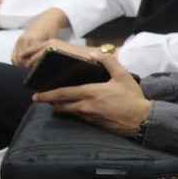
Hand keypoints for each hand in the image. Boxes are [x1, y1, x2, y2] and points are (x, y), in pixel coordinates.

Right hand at [11, 8, 70, 65]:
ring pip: (16, 58)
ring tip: (29, 70)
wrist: (48, 19)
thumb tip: (44, 65)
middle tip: (33, 72)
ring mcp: (20, 39)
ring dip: (21, 65)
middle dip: (26, 67)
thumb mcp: (52, 41)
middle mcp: (25, 39)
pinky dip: (17, 61)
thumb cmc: (52, 31)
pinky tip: (24, 65)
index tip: (38, 71)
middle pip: (21, 60)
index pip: (30, 58)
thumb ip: (46, 52)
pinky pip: (14, 54)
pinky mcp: (18, 41)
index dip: (33, 66)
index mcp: (35, 39)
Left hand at [32, 52, 149, 137]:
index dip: (48, 95)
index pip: (62, 94)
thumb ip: (108, 62)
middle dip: (50, 102)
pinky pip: (78, 117)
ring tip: (58, 103)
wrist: (141, 120)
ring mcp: (88, 117)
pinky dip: (73, 112)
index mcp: (90, 93)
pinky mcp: (93, 124)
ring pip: (68, 112)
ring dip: (61, 107)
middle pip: (61, 106)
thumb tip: (93, 54)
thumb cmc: (131, 97)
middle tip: (42, 99)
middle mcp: (85, 106)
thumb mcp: (123, 75)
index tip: (36, 95)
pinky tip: (76, 108)